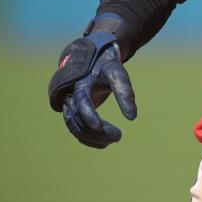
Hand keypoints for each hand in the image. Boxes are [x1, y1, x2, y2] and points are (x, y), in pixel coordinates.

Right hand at [48, 30, 136, 148]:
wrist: (92, 58)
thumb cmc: (106, 65)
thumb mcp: (117, 73)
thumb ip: (124, 91)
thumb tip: (132, 117)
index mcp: (80, 83)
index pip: (82, 103)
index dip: (92, 117)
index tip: (106, 129)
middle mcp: (70, 95)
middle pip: (77, 119)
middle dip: (96, 131)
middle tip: (119, 136)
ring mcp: (69, 104)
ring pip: (75, 127)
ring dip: (93, 137)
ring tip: (115, 139)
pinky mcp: (72, 111)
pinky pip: (76, 129)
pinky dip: (88, 138)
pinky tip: (104, 143)